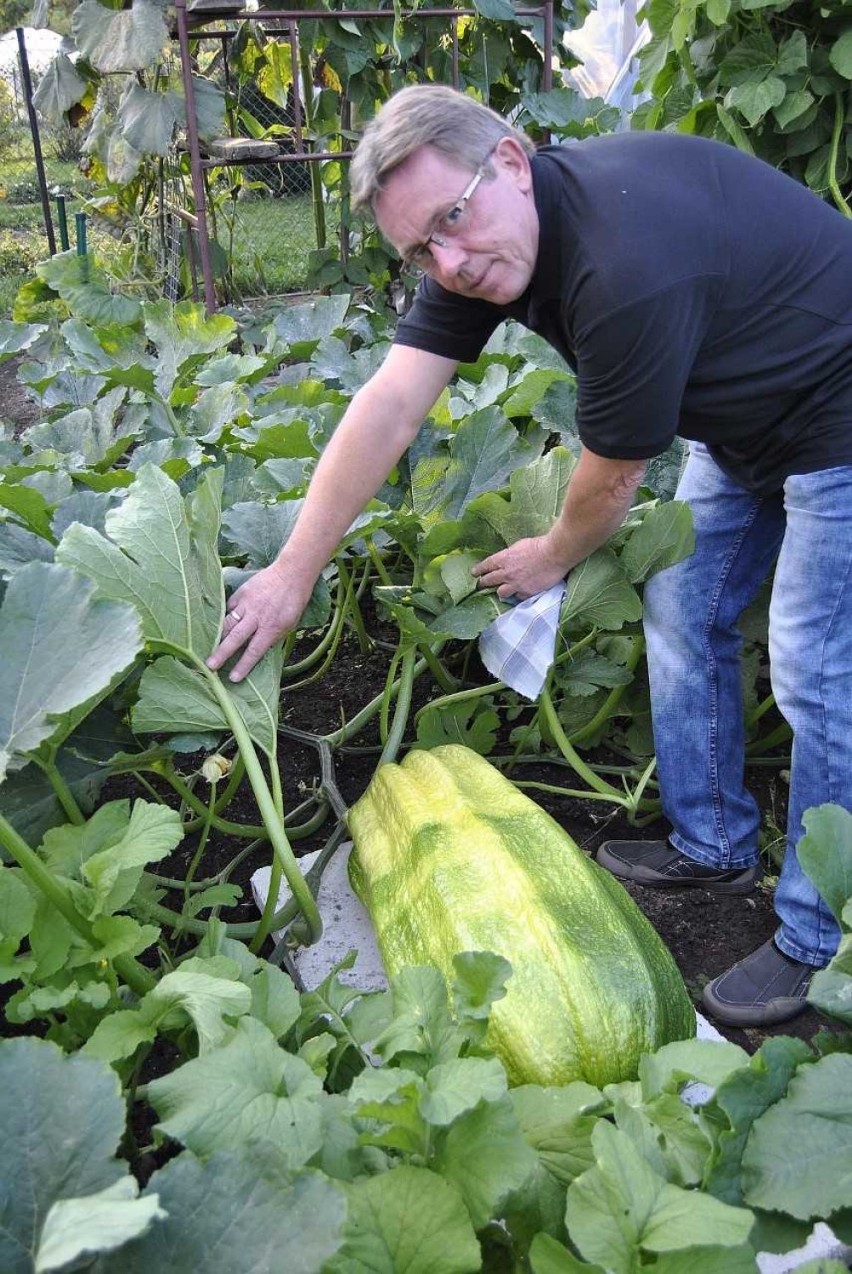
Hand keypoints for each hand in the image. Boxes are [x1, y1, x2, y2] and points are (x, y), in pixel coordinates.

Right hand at [207, 560, 311, 682]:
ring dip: (216, 636)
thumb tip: (259, 649)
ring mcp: (246, 604)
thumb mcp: (289, 624)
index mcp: (271, 627)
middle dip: (221, 653)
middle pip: (235, 638)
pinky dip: (223, 617)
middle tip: (209, 666)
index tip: (233, 678)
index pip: (254, 651)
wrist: (291, 574)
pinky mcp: (241, 593)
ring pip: (227, 622)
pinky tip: (216, 626)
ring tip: (205, 647)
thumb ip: (273, 637)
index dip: (243, 666)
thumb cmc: (293, 602)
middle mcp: (256, 617)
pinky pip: (228, 608)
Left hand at [471, 531, 571, 600]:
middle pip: (488, 581)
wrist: (555, 554)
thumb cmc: (539, 545)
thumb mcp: (519, 545)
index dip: (478, 570)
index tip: (473, 573)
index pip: (485, 565)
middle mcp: (506, 573)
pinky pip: (517, 597)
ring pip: (500, 593)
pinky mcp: (527, 592)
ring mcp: (516, 584)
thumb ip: (509, 555)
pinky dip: (518, 595)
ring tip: (503, 590)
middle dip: (483, 583)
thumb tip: (506, 559)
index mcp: (503, 559)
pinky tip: (520, 593)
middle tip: (480, 585)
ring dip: (501, 591)